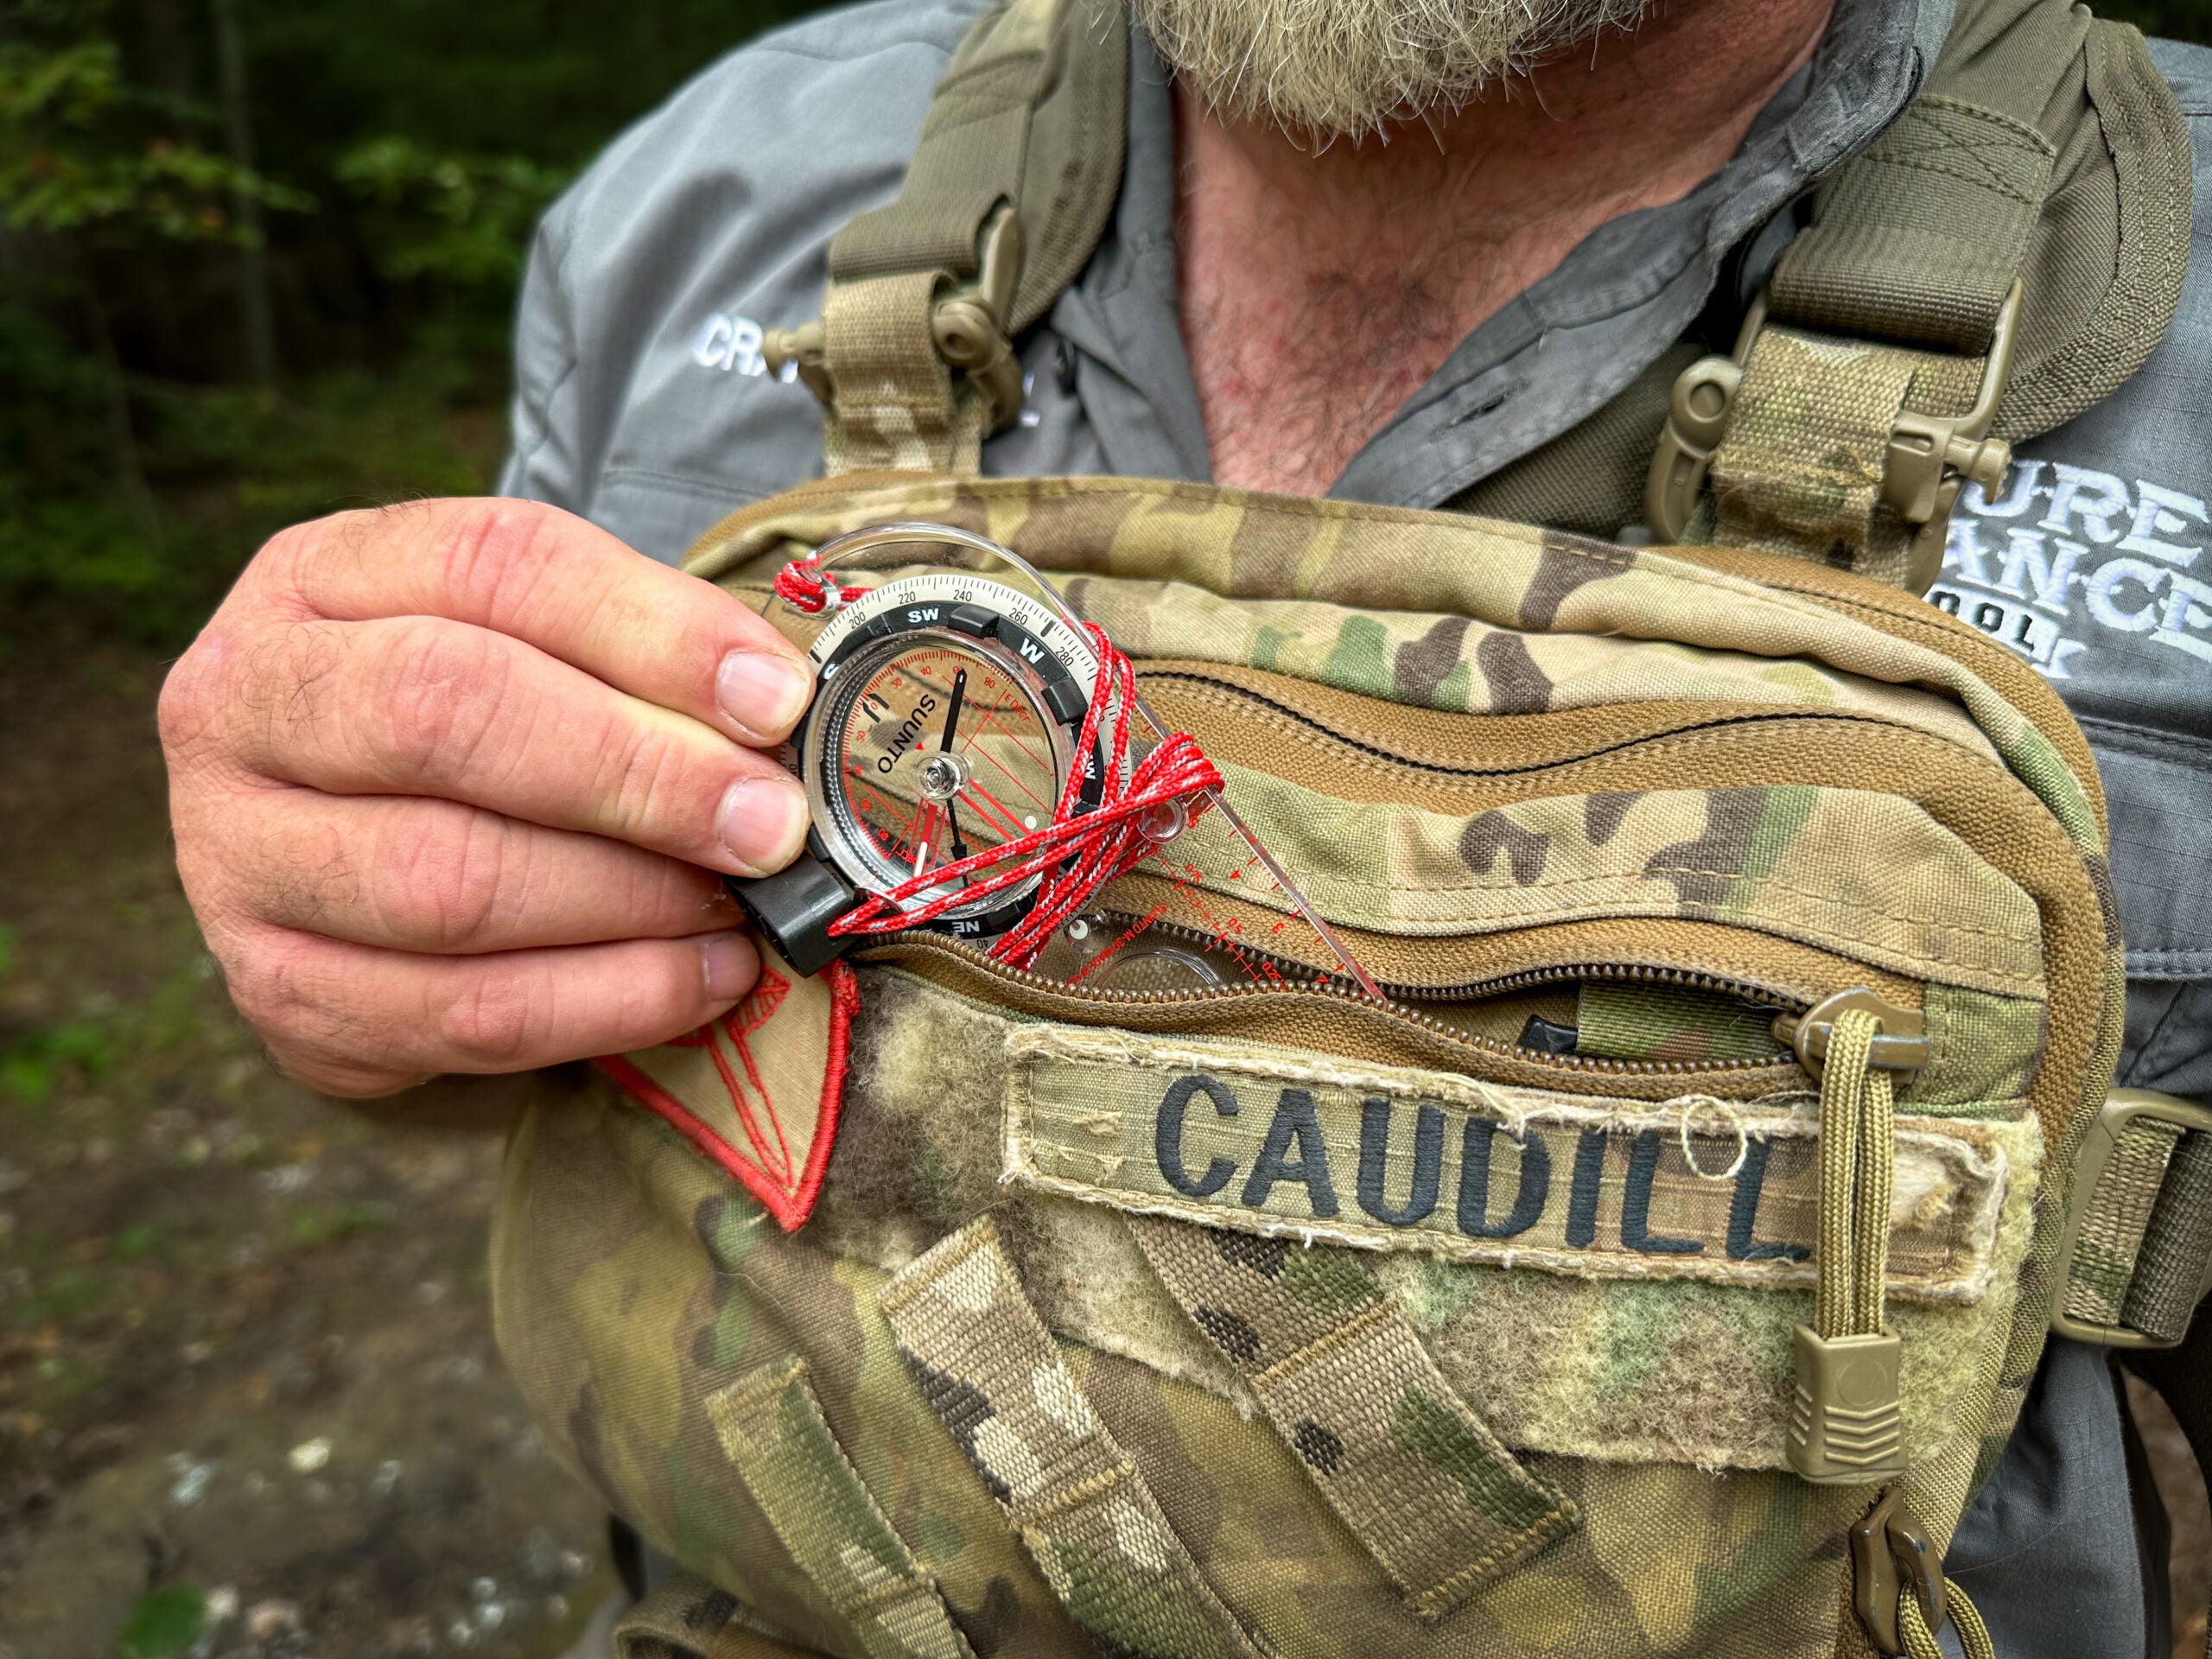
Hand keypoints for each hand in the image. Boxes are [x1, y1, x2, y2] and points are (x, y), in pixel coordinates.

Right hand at [159, 497, 815, 1097]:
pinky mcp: (279, 994)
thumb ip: (639, 656)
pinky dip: (609, 1004)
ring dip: (631, 902)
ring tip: (741, 906)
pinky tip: (703, 979)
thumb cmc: (482, 723)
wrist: (347, 850)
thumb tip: (774, 714)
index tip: (776, 701)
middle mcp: (241, 704)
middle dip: (637, 776)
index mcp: (315, 576)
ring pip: (449, 884)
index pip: (492, 566)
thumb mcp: (537, 643)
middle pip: (444, 716)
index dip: (651, 631)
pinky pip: (463, 1015)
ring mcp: (235, 859)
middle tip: (768, 824)